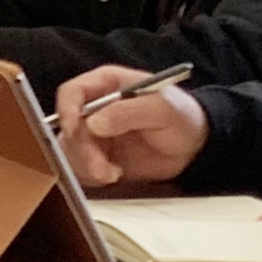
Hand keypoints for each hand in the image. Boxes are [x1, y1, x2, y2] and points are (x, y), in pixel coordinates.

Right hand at [52, 66, 206, 186]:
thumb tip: (93, 123)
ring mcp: (93, 134)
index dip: (67, 110)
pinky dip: (90, 176)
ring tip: (112, 174)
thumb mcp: (162, 108)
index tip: (76, 131)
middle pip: (68, 127)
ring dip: (86, 166)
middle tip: (101, 168)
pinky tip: (114, 175)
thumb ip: (128, 111)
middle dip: (81, 150)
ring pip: (69, 150)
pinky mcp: (96, 156)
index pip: (71, 93)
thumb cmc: (182, 117)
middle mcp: (93, 108)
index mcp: (106, 85)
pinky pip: (78, 167)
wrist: (194, 146)